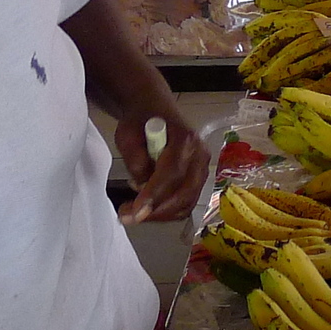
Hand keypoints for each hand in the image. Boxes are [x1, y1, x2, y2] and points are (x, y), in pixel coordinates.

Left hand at [117, 106, 209, 223]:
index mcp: (185, 139)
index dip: (153, 195)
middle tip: (129, 217)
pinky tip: (149, 209)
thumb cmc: (141, 121)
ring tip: (135, 214)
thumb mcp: (128, 135)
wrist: (155, 112)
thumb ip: (136, 160)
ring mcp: (202, 167)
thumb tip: (141, 186)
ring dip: (161, 214)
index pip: (172, 173)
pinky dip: (168, 211)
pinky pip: (187, 202)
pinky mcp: (199, 178)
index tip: (134, 212)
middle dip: (156, 211)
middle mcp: (200, 154)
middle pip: (185, 192)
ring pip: (187, 202)